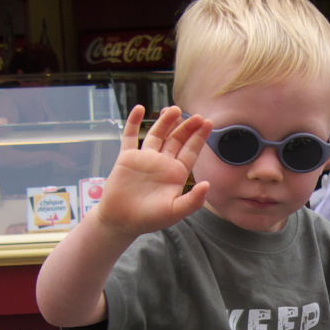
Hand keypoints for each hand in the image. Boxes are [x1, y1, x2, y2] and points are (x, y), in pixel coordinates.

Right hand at [94, 105, 211, 237]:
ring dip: (165, 121)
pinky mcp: (127, 157)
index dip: (199, 137)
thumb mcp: (174, 212)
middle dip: (186, 127)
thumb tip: (207, 184)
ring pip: (157, 134)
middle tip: (197, 115)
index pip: (190, 151)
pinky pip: (130, 136)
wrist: (121, 221)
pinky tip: (140, 108)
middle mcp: (162, 163)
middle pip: (176, 139)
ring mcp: (145, 158)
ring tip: (174, 109)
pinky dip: (134, 122)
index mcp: (176, 173)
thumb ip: (192, 200)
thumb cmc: (149, 219)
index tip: (209, 122)